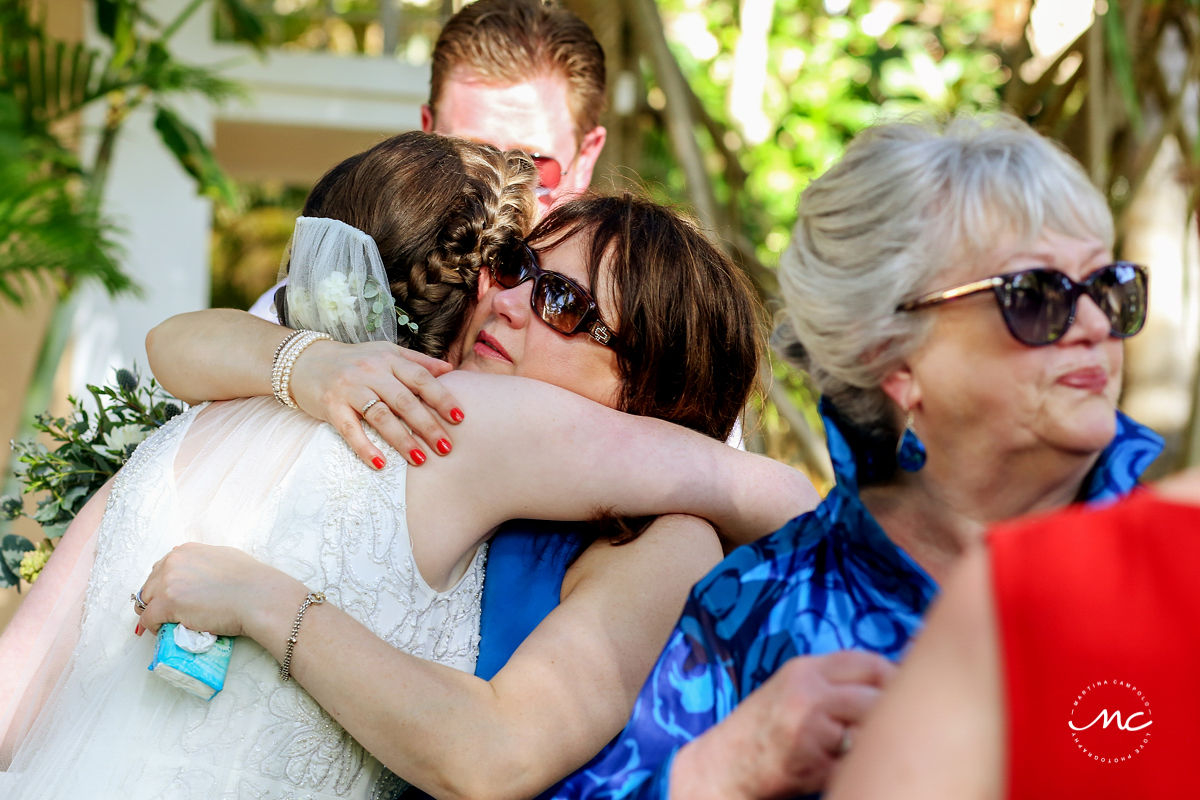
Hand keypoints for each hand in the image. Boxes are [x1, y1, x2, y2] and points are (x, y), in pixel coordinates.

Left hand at [135, 543, 302, 637]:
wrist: (257, 596)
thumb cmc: (250, 579)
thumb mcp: (224, 557)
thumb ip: (203, 562)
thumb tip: (198, 574)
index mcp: (186, 551)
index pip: (161, 567)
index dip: (164, 584)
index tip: (170, 596)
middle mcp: (173, 562)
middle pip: (150, 584)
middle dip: (156, 598)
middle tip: (167, 612)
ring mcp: (168, 583)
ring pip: (145, 601)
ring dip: (153, 612)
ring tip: (166, 622)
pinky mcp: (167, 605)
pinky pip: (147, 619)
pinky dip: (152, 626)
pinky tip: (164, 631)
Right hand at [289, 339, 460, 467]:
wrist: (305, 361)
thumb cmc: (354, 361)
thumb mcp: (386, 353)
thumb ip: (417, 362)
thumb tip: (450, 369)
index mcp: (389, 359)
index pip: (421, 379)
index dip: (441, 398)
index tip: (459, 418)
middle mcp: (371, 371)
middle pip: (404, 400)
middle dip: (427, 426)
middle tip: (446, 447)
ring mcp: (350, 388)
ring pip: (381, 416)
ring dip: (402, 440)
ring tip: (420, 460)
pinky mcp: (331, 406)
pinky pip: (350, 430)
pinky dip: (365, 447)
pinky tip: (380, 464)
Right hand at [669, 650, 894, 799]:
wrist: (721, 766)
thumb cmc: (760, 731)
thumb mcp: (791, 690)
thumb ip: (831, 682)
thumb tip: (888, 684)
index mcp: (804, 669)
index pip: (867, 662)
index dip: (891, 678)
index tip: (900, 695)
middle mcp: (807, 692)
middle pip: (876, 694)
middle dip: (887, 713)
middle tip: (889, 730)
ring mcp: (810, 726)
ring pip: (869, 730)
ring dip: (869, 743)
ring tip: (854, 751)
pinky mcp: (813, 762)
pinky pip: (854, 764)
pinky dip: (852, 769)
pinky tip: (835, 769)